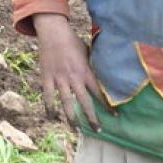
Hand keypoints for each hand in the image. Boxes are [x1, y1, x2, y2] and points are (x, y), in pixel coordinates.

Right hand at [33, 14, 106, 130]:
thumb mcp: (87, 52)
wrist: (53, 32)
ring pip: (67, 103)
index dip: (107, 105)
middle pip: (84, 102)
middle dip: (92, 118)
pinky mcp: (47, 78)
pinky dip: (49, 107)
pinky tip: (51, 116)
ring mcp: (59, 79)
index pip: (99, 92)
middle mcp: (74, 78)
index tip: (115, 116)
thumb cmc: (72, 41)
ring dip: (71, 117)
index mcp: (85, 71)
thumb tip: (103, 75)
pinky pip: (48, 96)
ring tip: (75, 129)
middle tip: (98, 130)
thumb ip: (93, 66)